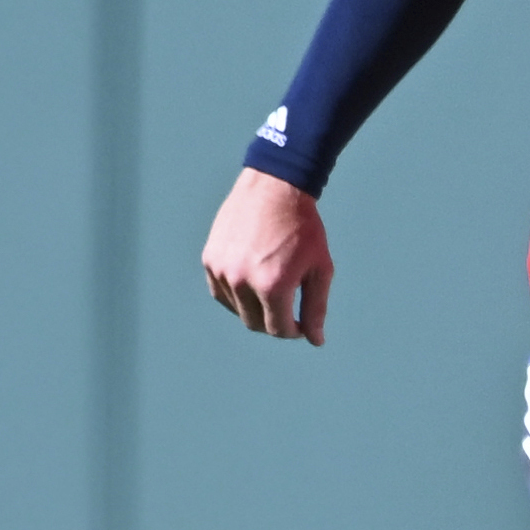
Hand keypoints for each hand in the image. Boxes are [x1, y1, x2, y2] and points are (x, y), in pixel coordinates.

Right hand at [203, 165, 332, 343]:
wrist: (275, 188)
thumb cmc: (303, 228)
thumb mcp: (320, 268)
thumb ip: (316, 307)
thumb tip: (316, 340)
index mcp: (273, 286)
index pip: (279, 329)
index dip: (294, 331)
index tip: (303, 323)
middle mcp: (243, 281)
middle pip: (256, 324)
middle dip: (275, 322)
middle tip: (288, 309)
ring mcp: (222, 270)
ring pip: (237, 310)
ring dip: (255, 308)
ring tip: (272, 288)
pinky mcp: (210, 260)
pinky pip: (221, 292)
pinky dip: (236, 296)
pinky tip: (252, 283)